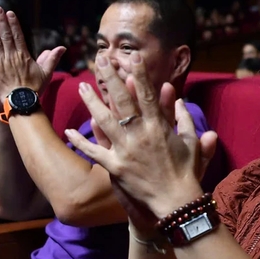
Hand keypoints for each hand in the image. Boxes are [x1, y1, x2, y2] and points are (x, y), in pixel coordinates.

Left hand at [0, 8, 65, 110]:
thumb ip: (51, 59)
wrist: (20, 105)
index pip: (17, 36)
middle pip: (2, 36)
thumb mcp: (45, 74)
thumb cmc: (33, 90)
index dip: (12, 24)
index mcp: (22, 56)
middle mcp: (9, 58)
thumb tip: (62, 47)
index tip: (8, 13)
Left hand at [63, 51, 217, 222]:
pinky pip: (95, 152)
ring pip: (104, 121)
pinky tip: (68, 131)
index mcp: (159, 127)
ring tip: (81, 86)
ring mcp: (125, 151)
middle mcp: (140, 135)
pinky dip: (81, 141)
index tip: (133, 57)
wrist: (176, 202)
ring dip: (91, 102)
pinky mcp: (115, 167)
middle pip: (122, 101)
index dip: (140, 73)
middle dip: (110, 78)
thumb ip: (185, 120)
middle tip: (100, 60)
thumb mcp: (191, 143)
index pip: (147, 94)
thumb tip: (179, 100)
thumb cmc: (186, 173)